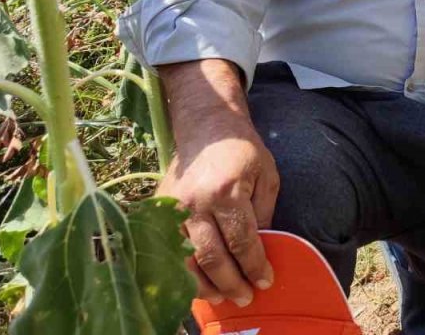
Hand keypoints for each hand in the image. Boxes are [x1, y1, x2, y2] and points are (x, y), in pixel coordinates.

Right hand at [157, 59, 277, 307]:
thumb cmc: (243, 150)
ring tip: (224, 295)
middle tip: (246, 297)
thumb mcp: (267, 175)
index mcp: (226, 192)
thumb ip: (264, 213)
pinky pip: (168, 250)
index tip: (266, 280)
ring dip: (205, 284)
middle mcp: (194, 203)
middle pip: (212, 256)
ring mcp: (172, 208)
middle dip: (231, 282)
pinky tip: (199, 282)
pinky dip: (183, 271)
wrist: (206, 127)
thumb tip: (261, 250)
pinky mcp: (158, 210)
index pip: (241, 241)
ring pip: (185, 260)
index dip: (255, 265)